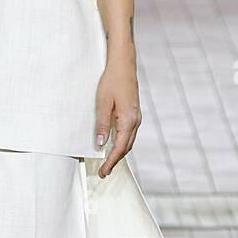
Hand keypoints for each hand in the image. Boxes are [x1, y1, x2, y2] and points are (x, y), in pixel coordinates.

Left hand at [94, 55, 140, 177]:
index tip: (103, 172)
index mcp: (128, 121)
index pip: (119, 148)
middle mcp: (135, 121)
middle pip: (126, 148)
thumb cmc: (112, 81)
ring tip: (107, 162)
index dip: (110, 162)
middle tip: (104, 172)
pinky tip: (113, 144)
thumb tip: (101, 143)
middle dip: (115, 161)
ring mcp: (136, 117)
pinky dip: (122, 143)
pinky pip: (129, 134)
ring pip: (129, 142)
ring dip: (119, 153)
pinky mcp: (134, 113)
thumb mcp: (102, 103)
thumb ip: (102, 124)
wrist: (123, 65)